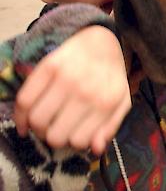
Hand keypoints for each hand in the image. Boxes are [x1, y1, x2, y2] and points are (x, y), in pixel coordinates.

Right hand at [14, 26, 130, 154]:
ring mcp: (66, 78)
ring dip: (36, 128)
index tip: (70, 135)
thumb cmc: (111, 76)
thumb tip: (95, 150)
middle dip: (52, 137)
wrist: (102, 40)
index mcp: (106, 102)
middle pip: (54, 135)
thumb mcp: (121, 101)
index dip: (71, 143)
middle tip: (54, 128)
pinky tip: (26, 118)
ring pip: (38, 120)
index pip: (78, 141)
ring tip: (43, 122)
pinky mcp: (48, 66)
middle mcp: (87, 91)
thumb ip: (110, 127)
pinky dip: (20, 115)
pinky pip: (24, 100)